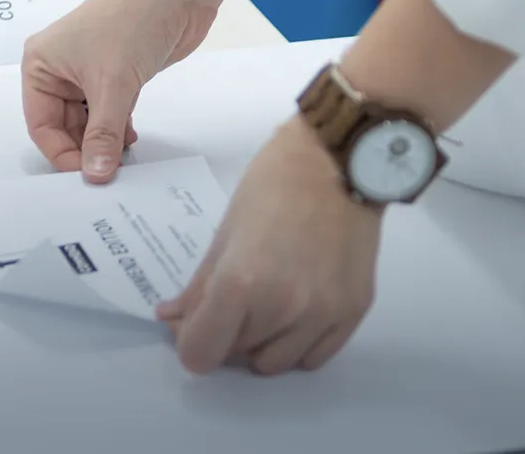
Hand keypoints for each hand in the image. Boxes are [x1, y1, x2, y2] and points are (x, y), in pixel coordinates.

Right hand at [21, 0, 216, 182]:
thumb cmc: (134, 18)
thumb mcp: (113, 86)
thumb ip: (103, 135)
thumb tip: (95, 172)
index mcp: (41, 64)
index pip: (40, 124)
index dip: (61, 152)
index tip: (84, 173)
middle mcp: (60, 69)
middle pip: (63, 126)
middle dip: (84, 148)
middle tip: (105, 171)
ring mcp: (89, 72)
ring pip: (88, 121)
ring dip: (104, 141)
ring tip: (120, 158)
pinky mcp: (116, 75)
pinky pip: (109, 113)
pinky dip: (118, 129)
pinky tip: (130, 141)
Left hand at [157, 116, 383, 374]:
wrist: (340, 161)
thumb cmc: (274, 185)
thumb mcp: (225, 232)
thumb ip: (199, 285)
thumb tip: (172, 318)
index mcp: (241, 284)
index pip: (200, 355)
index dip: (191, 341)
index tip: (196, 321)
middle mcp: (283, 309)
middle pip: (236, 356)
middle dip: (227, 333)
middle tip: (235, 298)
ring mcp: (323, 315)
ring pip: (276, 363)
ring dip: (263, 342)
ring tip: (269, 302)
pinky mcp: (353, 312)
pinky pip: (314, 358)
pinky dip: (298, 343)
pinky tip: (298, 310)